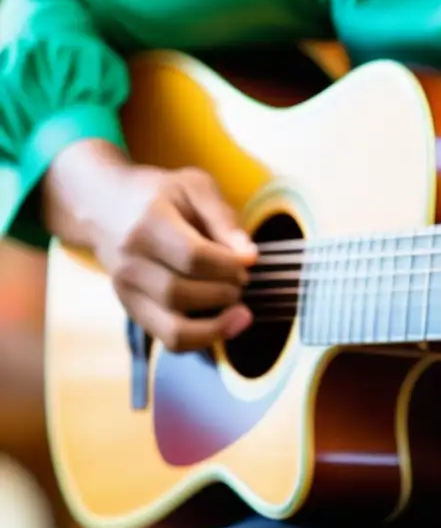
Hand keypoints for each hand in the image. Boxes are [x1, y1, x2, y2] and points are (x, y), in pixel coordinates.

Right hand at [44, 140, 257, 351]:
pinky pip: (170, 340)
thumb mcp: (194, 186)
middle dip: (225, 291)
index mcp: (147, 224)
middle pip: (182, 293)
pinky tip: (225, 322)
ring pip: (174, 329)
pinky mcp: (132, 310)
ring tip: (239, 306)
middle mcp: (129, 262)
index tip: (249, 260)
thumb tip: (249, 256)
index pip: (193, 256)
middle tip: (242, 279)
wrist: (103, 205)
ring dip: (218, 324)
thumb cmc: (159, 195)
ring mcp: (125, 291)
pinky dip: (204, 338)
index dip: (230, 265)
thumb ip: (223, 217)